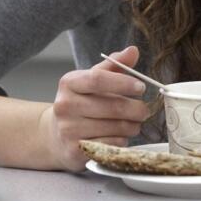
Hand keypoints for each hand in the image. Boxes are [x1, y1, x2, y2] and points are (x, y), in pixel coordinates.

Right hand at [39, 46, 151, 170]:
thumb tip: (133, 51)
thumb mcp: (92, 80)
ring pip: (114, 127)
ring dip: (132, 126)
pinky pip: (110, 145)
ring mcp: (68, 129)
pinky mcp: (74, 150)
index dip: (123, 83)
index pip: (98, 79)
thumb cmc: (80, 103)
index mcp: (69, 83)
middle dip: (136, 109)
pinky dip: (122, 140)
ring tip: (134, 123)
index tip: (141, 87)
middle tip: (145, 110)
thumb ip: (114, 66)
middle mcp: (65, 105)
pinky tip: (122, 135)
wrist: (55, 135)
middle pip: (112, 106)